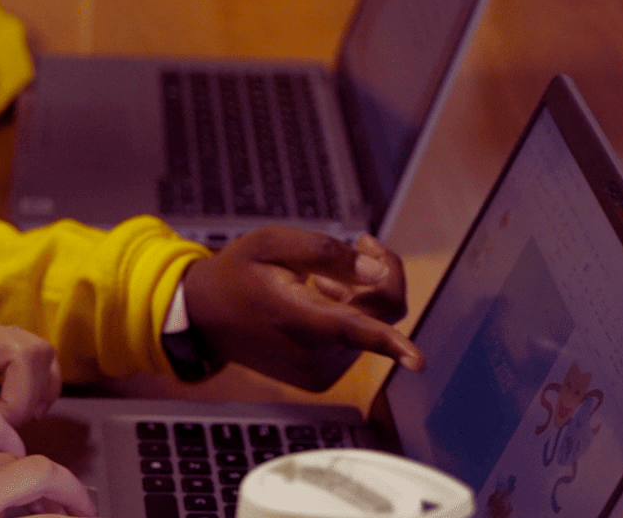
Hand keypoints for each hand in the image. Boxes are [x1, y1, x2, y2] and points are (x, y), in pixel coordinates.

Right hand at [181, 229, 425, 391]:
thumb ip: (325, 253)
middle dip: (376, 278)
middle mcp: (312, 354)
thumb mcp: (272, 243)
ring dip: (356, 299)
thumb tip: (374, 270)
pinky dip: (345, 319)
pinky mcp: (318, 379)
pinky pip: (353, 344)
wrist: (204, 317)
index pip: (354, 329)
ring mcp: (316, 371)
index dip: (391, 343)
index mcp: (298, 318)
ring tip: (314, 281)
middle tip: (359, 242)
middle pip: (376, 318)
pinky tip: (313, 302)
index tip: (418, 361)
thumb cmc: (238, 272)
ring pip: (367, 330)